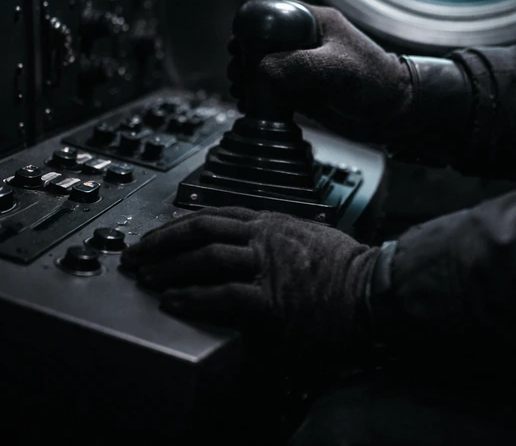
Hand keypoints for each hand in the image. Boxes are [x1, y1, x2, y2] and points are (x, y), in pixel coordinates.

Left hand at [120, 207, 378, 352]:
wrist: (379, 292)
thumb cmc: (352, 272)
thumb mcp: (310, 239)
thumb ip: (279, 240)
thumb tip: (255, 253)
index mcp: (273, 222)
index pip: (215, 213)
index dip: (179, 225)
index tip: (158, 234)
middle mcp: (266, 237)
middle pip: (201, 229)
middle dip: (162, 242)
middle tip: (136, 255)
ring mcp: (268, 266)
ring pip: (206, 257)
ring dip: (170, 268)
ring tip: (147, 278)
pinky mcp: (272, 301)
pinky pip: (223, 295)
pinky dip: (193, 297)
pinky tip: (174, 301)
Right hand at [227, 3, 413, 143]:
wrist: (394, 113)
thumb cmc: (375, 82)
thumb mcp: (337, 68)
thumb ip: (299, 66)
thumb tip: (264, 70)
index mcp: (315, 22)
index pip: (273, 15)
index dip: (251, 28)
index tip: (238, 46)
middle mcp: (305, 43)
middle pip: (262, 43)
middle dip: (245, 57)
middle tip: (237, 72)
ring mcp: (302, 67)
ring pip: (263, 67)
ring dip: (248, 78)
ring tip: (241, 90)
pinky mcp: (301, 90)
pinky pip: (272, 89)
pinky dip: (258, 96)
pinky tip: (251, 104)